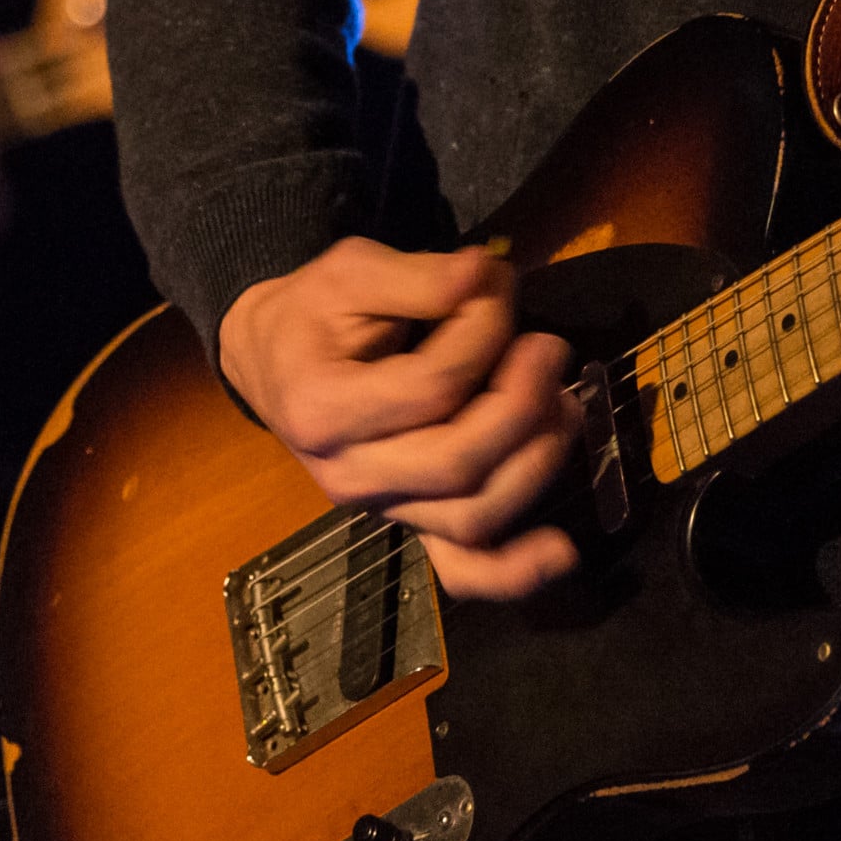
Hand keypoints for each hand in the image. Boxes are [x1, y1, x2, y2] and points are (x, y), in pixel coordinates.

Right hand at [218, 240, 580, 602]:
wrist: (276, 362)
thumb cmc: (314, 315)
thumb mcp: (350, 270)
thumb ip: (419, 276)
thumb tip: (486, 277)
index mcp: (323, 411)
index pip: (430, 386)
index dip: (482, 333)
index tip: (496, 286)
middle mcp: (347, 476)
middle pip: (457, 462)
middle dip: (522, 403)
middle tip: (548, 348)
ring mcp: (382, 508)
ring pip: (472, 516)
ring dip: (536, 461)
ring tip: (563, 403)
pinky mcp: (410, 521)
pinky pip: (462, 567)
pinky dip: (515, 570)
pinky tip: (561, 550)